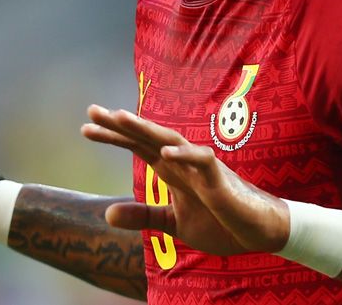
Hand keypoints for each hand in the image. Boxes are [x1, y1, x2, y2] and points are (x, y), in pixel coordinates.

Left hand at [81, 105, 289, 254]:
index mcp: (170, 169)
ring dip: (145, 129)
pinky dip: (184, 156)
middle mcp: (182, 161)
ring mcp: (200, 167)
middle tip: (92, 110)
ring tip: (120, 118)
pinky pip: (201, 161)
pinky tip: (164, 153)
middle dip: (120, 124)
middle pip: (147, 137)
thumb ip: (142, 216)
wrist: (256, 231)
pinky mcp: (219, 179)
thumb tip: (107, 213)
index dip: (112, 137)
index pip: (136, 147)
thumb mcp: (172, 223)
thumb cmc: (219, 221)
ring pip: (170, 140)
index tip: (85, 128)